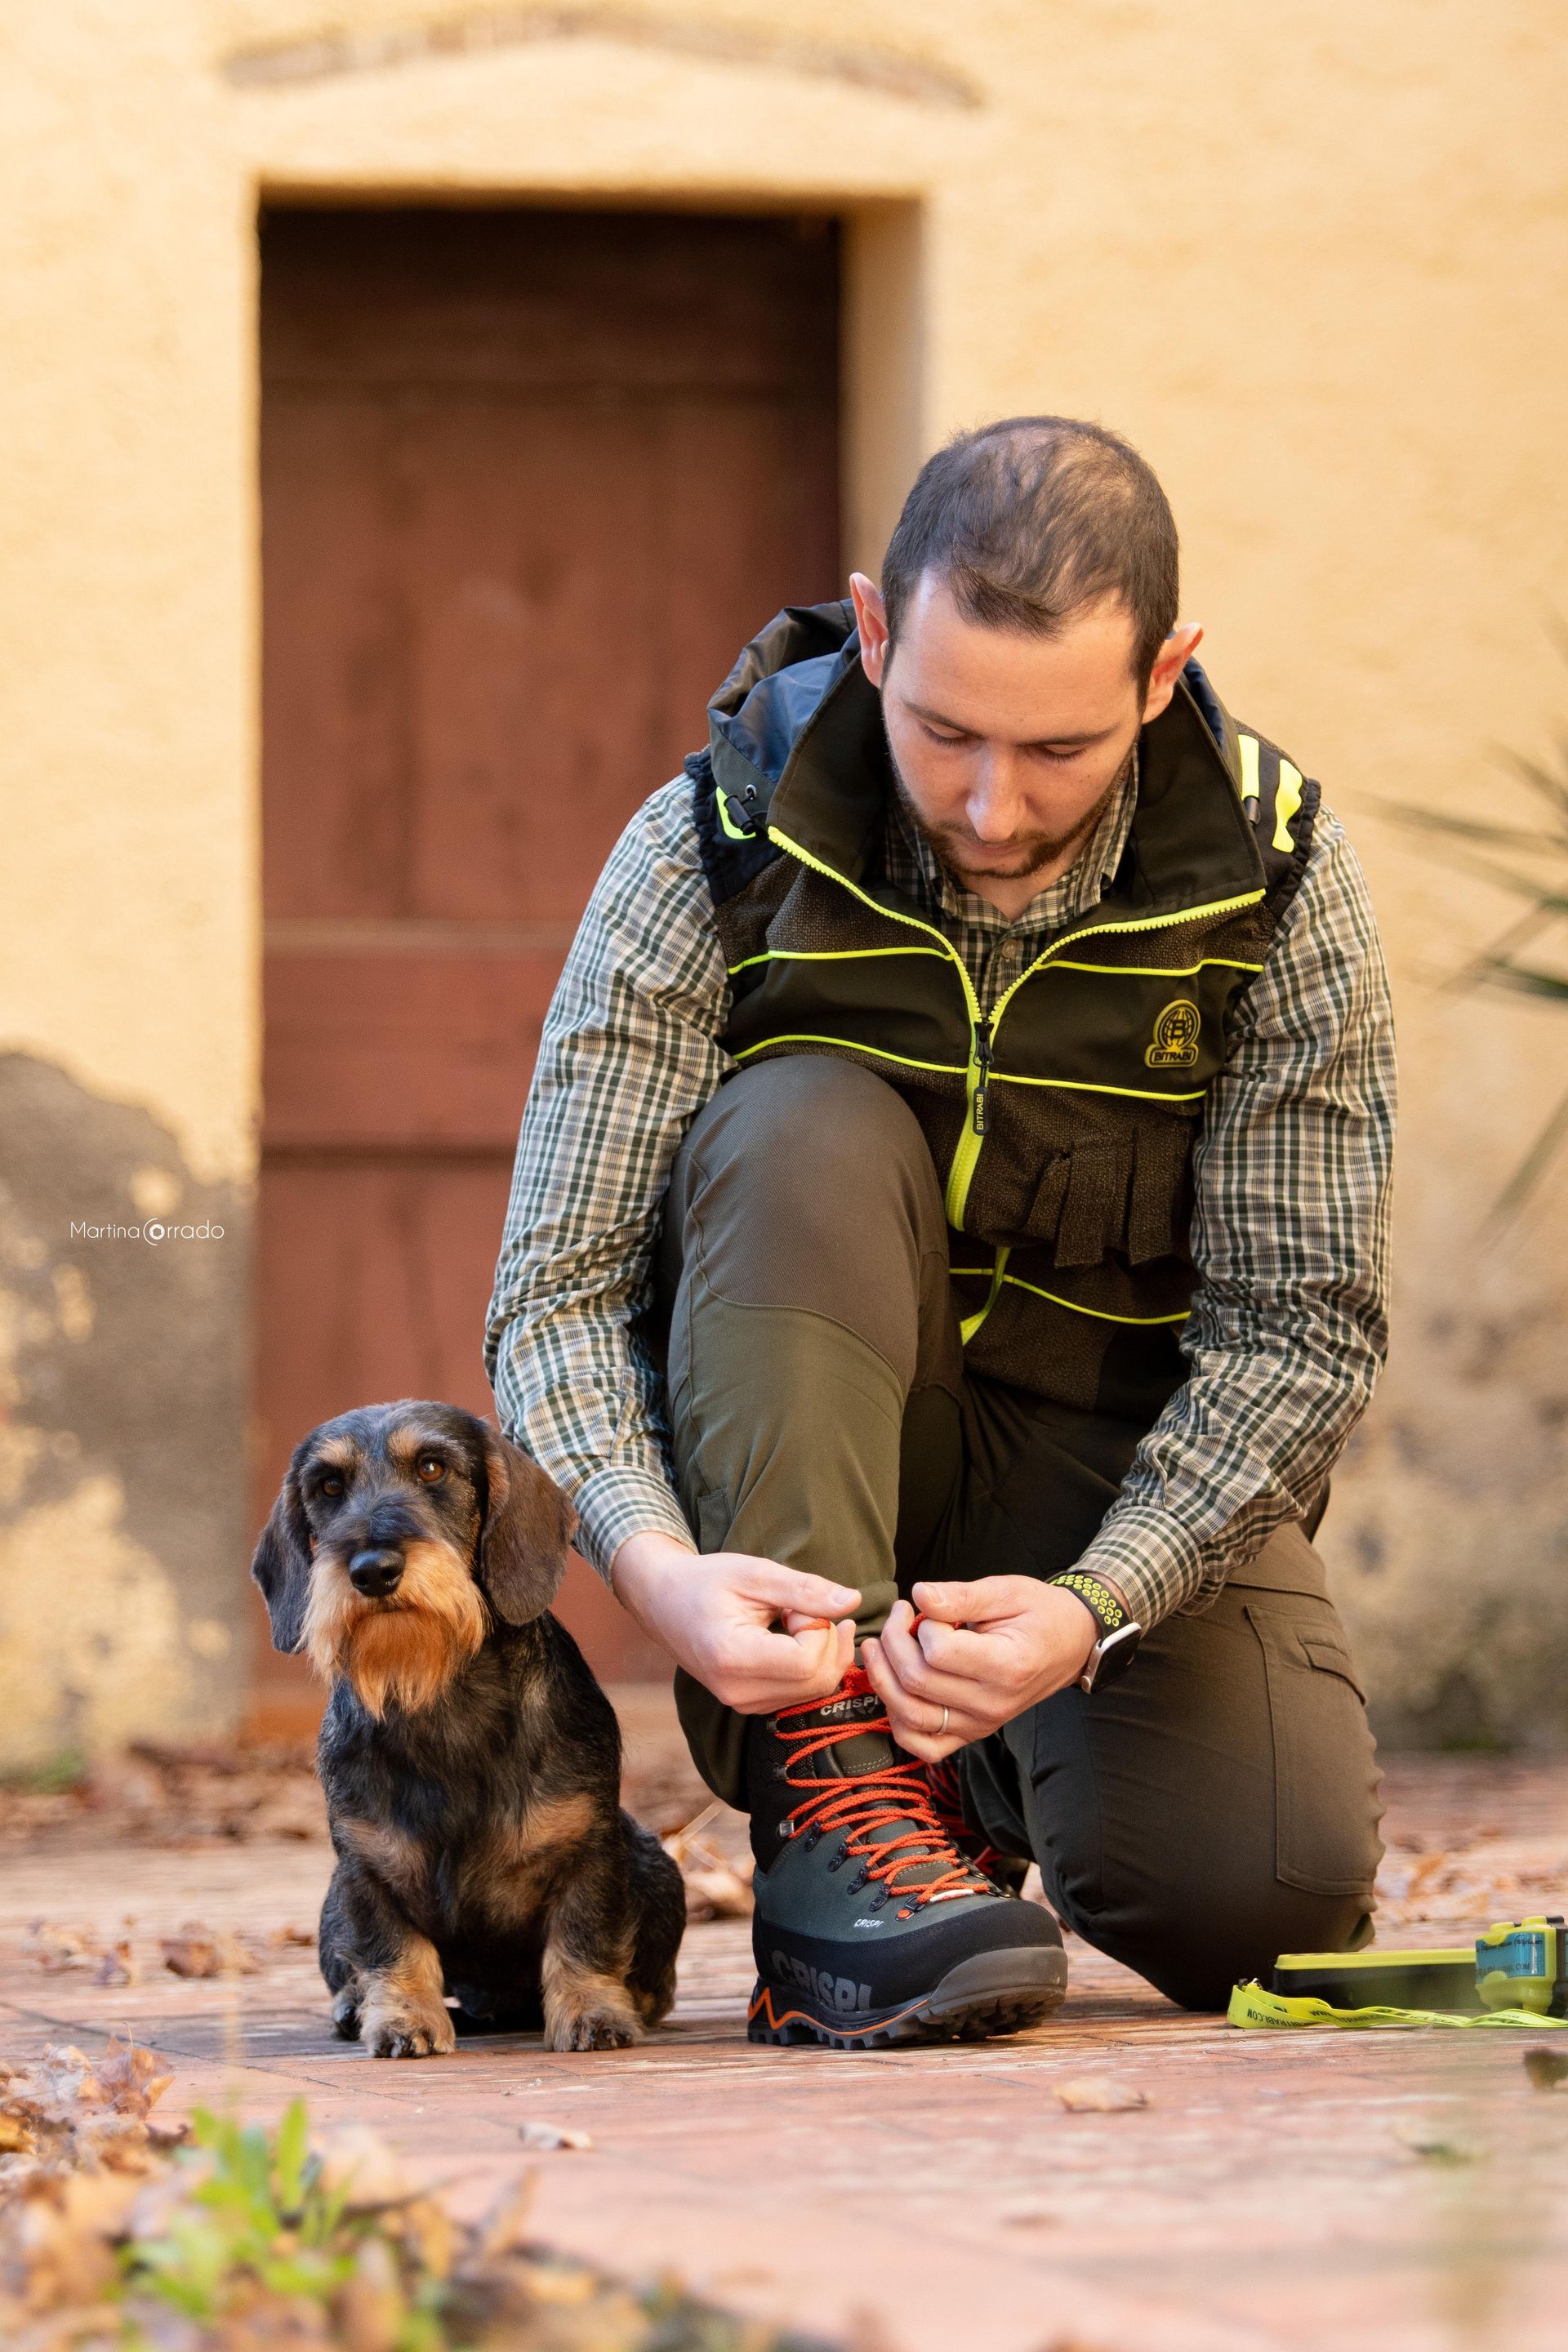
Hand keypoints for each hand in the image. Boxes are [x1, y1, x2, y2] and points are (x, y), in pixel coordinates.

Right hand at [610, 1531, 859, 1713]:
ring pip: (814, 1691)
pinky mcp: (749, 1705)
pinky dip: (810, 1665)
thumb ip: (804, 1589)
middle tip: (804, 1608)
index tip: (798, 1604)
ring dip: (821, 1653)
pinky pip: (800, 1693)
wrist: (663, 1602)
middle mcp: (736, 1691)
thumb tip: (852, 1600)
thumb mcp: (754, 1573)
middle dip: (826, 1641)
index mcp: (732, 1657)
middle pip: (816, 1681)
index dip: (819, 1630)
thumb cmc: (706, 1581)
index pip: (806, 1662)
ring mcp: (741, 1704)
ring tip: (794, 1619)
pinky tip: (792, 1638)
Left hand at [861, 1576, 1101, 1760]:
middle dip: (893, 1642)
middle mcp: (992, 1704)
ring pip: (910, 1716)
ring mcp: (981, 1725)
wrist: (1069, 1645)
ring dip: (884, 1678)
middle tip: (899, 1615)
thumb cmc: (1040, 1614)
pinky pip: (924, 1745)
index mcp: (1007, 1667)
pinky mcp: (972, 1734)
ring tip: (882, 1646)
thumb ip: (960, 1596)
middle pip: (917, 1681)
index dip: (922, 1624)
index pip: (938, 1652)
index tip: (928, 1609)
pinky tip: (895, 1688)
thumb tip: (919, 1595)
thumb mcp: (1007, 1591)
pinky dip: (899, 1722)